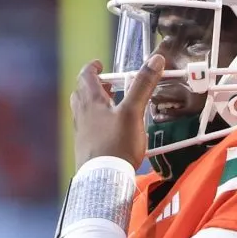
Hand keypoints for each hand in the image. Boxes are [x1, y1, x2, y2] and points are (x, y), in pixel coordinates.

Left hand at [71, 55, 163, 169]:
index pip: (85, 76)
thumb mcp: (133, 112)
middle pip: (81, 93)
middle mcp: (82, 114)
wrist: (103, 179)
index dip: (92, 67)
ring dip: (94, 103)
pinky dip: (96, 121)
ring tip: (111, 106)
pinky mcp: (84, 146)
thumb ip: (143, 85)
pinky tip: (109, 130)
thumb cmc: (117, 143)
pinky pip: (87, 126)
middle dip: (93, 85)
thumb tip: (155, 59)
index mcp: (91, 102)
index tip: (100, 64)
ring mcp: (81, 131)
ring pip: (83, 110)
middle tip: (109, 86)